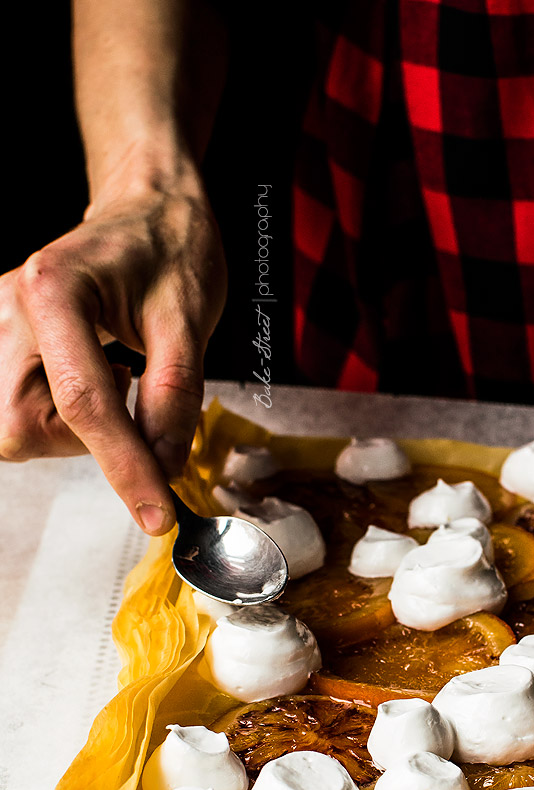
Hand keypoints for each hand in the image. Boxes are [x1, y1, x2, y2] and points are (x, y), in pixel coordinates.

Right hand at [0, 186, 226, 533]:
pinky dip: (66, 420)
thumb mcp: (190, 317)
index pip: (82, 404)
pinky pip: (22, 412)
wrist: (147, 206)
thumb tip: (163, 466)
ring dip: (77, 432)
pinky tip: (97, 382)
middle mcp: (7, 311)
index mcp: (52, 291)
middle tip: (135, 401)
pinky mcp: (4, 345)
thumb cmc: (170, 248)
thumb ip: (175, 393)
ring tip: (119, 380)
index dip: (124, 467)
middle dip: (85, 442)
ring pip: (16, 428)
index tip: (159, 514)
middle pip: (21, 425)